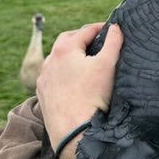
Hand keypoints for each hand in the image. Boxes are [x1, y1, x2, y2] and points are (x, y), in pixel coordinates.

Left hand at [37, 22, 123, 158]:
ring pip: (57, 58)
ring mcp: (43, 77)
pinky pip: (51, 76)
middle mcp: (50, 60)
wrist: (75, 131)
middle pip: (67, 40)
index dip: (101, 27)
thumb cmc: (93, 95)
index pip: (86, 31)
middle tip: (97, 40)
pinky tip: (72, 79)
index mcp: (65, 49)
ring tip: (85, 59)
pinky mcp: (42, 93)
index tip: (112, 28)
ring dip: (70, 55)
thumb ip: (114, 41)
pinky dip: (62, 72)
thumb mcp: (108, 65)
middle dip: (82, 37)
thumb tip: (116, 27)